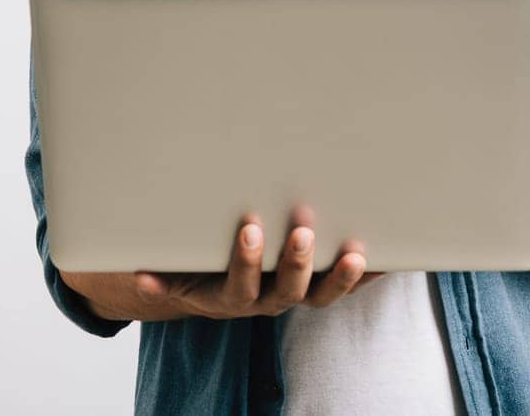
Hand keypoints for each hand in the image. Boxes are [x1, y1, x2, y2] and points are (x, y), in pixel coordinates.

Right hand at [134, 208, 382, 318]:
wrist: (213, 289)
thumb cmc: (197, 269)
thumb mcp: (176, 272)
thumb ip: (162, 275)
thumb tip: (140, 277)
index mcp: (232, 295)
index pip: (240, 285)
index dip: (246, 262)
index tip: (249, 229)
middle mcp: (267, 301)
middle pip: (287, 291)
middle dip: (295, 261)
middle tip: (301, 228)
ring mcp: (296, 296)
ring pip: (321, 295)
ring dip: (339, 277)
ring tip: (354, 252)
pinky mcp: (319, 288)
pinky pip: (346, 287)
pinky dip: (367, 276)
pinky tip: (388, 258)